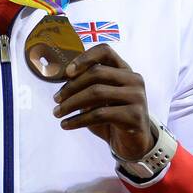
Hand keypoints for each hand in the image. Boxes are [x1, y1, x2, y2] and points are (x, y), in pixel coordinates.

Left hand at [52, 43, 155, 160]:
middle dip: (71, 87)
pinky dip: (78, 120)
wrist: (131, 142)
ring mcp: (137, 97)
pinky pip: (100, 114)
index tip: (67, 72)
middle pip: (96, 73)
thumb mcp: (97, 98)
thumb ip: (84, 84)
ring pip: (97, 93)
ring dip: (71, 104)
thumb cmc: (110, 115)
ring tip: (57, 113)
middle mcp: (133, 79)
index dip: (84, 58)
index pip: (105, 51)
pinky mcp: (135, 115)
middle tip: (56, 99)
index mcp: (123, 69)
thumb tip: (61, 76)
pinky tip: (66, 124)